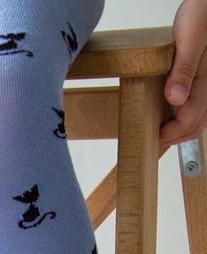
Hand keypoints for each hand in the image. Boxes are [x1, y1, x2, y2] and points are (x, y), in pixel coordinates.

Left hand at [161, 0, 206, 143]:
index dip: (169, 135)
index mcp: (204, 83)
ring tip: (156, 131)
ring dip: (177, 129)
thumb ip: (183, 70)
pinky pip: (192, 106)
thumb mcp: (189, 40)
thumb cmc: (201, 16)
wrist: (206, 5)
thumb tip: (174, 97)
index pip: (188, 122)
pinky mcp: (199, 80)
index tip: (151, 138)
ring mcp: (204, 85)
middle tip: (151, 141)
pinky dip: (179, 116)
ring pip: (194, 118)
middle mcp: (206, 88)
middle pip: (194, 127)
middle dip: (173, 138)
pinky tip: (164, 112)